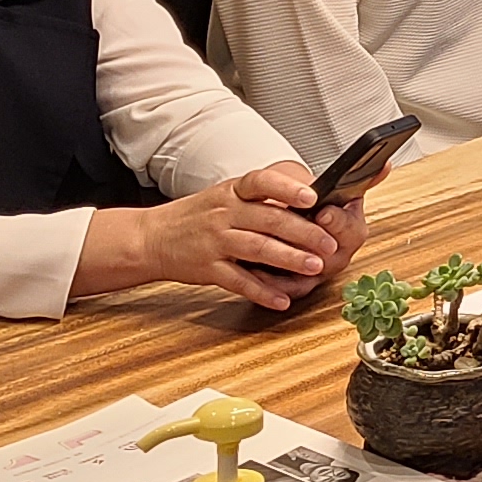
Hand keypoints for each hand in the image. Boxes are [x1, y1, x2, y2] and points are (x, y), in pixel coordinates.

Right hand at [77, 168, 364, 311]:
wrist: (151, 237)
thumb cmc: (197, 216)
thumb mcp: (225, 196)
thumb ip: (260, 201)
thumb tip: (308, 206)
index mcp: (232, 191)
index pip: (261, 182)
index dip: (287, 188)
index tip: (313, 196)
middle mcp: (224, 213)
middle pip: (269, 220)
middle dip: (304, 232)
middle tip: (330, 243)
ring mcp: (215, 242)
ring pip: (258, 249)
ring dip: (290, 260)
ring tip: (315, 267)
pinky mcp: (208, 269)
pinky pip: (239, 281)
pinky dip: (262, 292)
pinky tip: (282, 299)